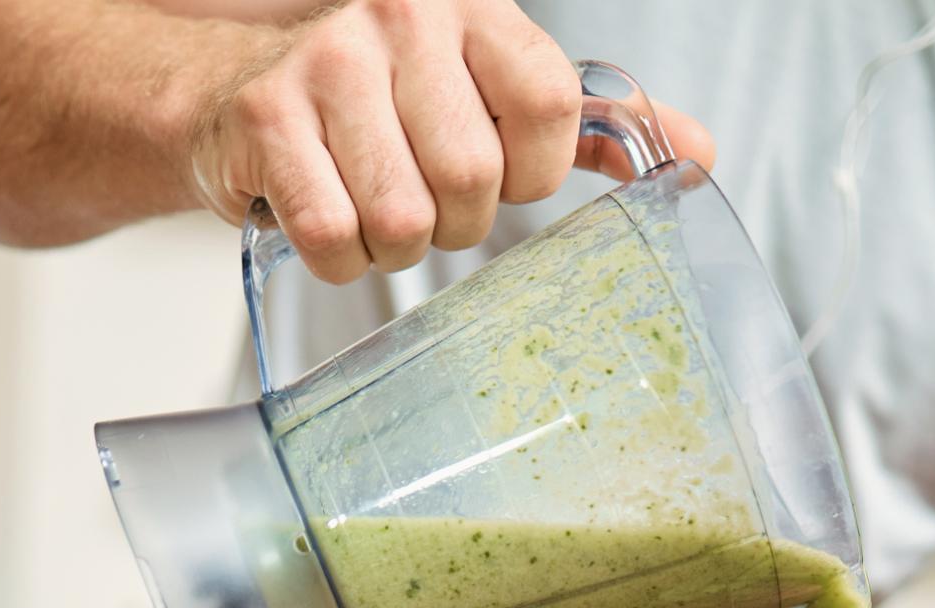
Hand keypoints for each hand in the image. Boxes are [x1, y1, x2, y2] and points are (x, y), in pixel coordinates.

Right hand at [187, 0, 714, 282]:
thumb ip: (592, 129)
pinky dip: (337, 257)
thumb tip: (699, 157)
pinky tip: (326, 216)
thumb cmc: (385, 102)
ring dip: (394, 246)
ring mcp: (326, 63)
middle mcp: (401, 18)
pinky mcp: (264, 118)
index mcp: (472, 9)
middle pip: (474, 180)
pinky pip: (333, 236)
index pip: (550, 108)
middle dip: (456, 222)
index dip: (532, 173)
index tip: (502, 176)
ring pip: (404, 219)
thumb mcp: (493, 93)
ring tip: (372, 207)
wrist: (235, 91)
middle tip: (425, 200)